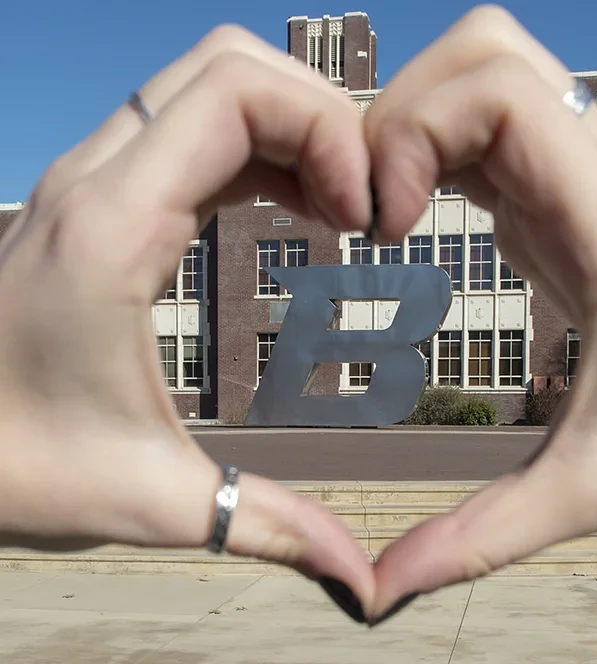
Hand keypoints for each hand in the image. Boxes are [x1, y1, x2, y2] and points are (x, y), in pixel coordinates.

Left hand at [0, 26, 374, 614]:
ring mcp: (96, 178)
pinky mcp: (103, 197)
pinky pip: (196, 131)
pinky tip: (294, 210)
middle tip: (363, 204)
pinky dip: (260, 150)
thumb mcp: (148, 499)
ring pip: (211, 85)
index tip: (364, 218)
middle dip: (320, 116)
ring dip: (291, 128)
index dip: (326, 133)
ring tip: (339, 207)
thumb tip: (357, 581)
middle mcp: (98, 179)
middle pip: (231, 65)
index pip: (235, 94)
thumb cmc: (7, 465)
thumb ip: (267, 528)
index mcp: (111, 228)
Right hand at [363, 5, 596, 622]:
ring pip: (485, 70)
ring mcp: (583, 171)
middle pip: (483, 52)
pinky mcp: (566, 188)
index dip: (412, 135)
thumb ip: (487, 532)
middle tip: (375, 211)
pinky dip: (436, 147)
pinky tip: (419, 215)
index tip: (384, 228)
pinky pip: (488, 124)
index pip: (496, 92)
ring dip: (417, 123)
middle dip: (402, 113)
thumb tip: (384, 587)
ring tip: (389, 210)